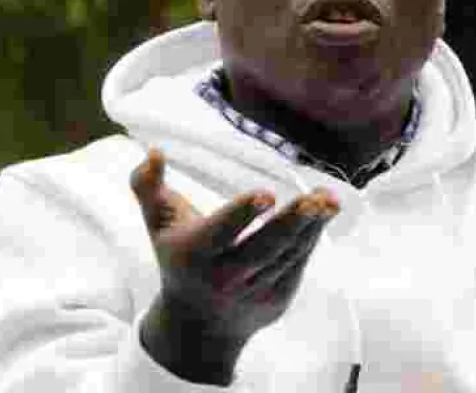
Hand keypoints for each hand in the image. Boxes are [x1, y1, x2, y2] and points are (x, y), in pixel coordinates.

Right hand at [130, 147, 338, 383]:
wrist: (198, 325)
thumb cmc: (179, 259)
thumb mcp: (158, 224)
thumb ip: (147, 186)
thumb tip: (154, 151)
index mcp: (194, 254)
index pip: (221, 231)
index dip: (243, 212)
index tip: (267, 193)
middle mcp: (224, 276)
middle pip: (263, 247)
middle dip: (290, 222)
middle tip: (314, 200)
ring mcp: (254, 290)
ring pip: (287, 254)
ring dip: (311, 226)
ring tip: (329, 200)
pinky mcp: (277, 297)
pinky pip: (298, 263)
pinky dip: (312, 238)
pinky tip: (325, 213)